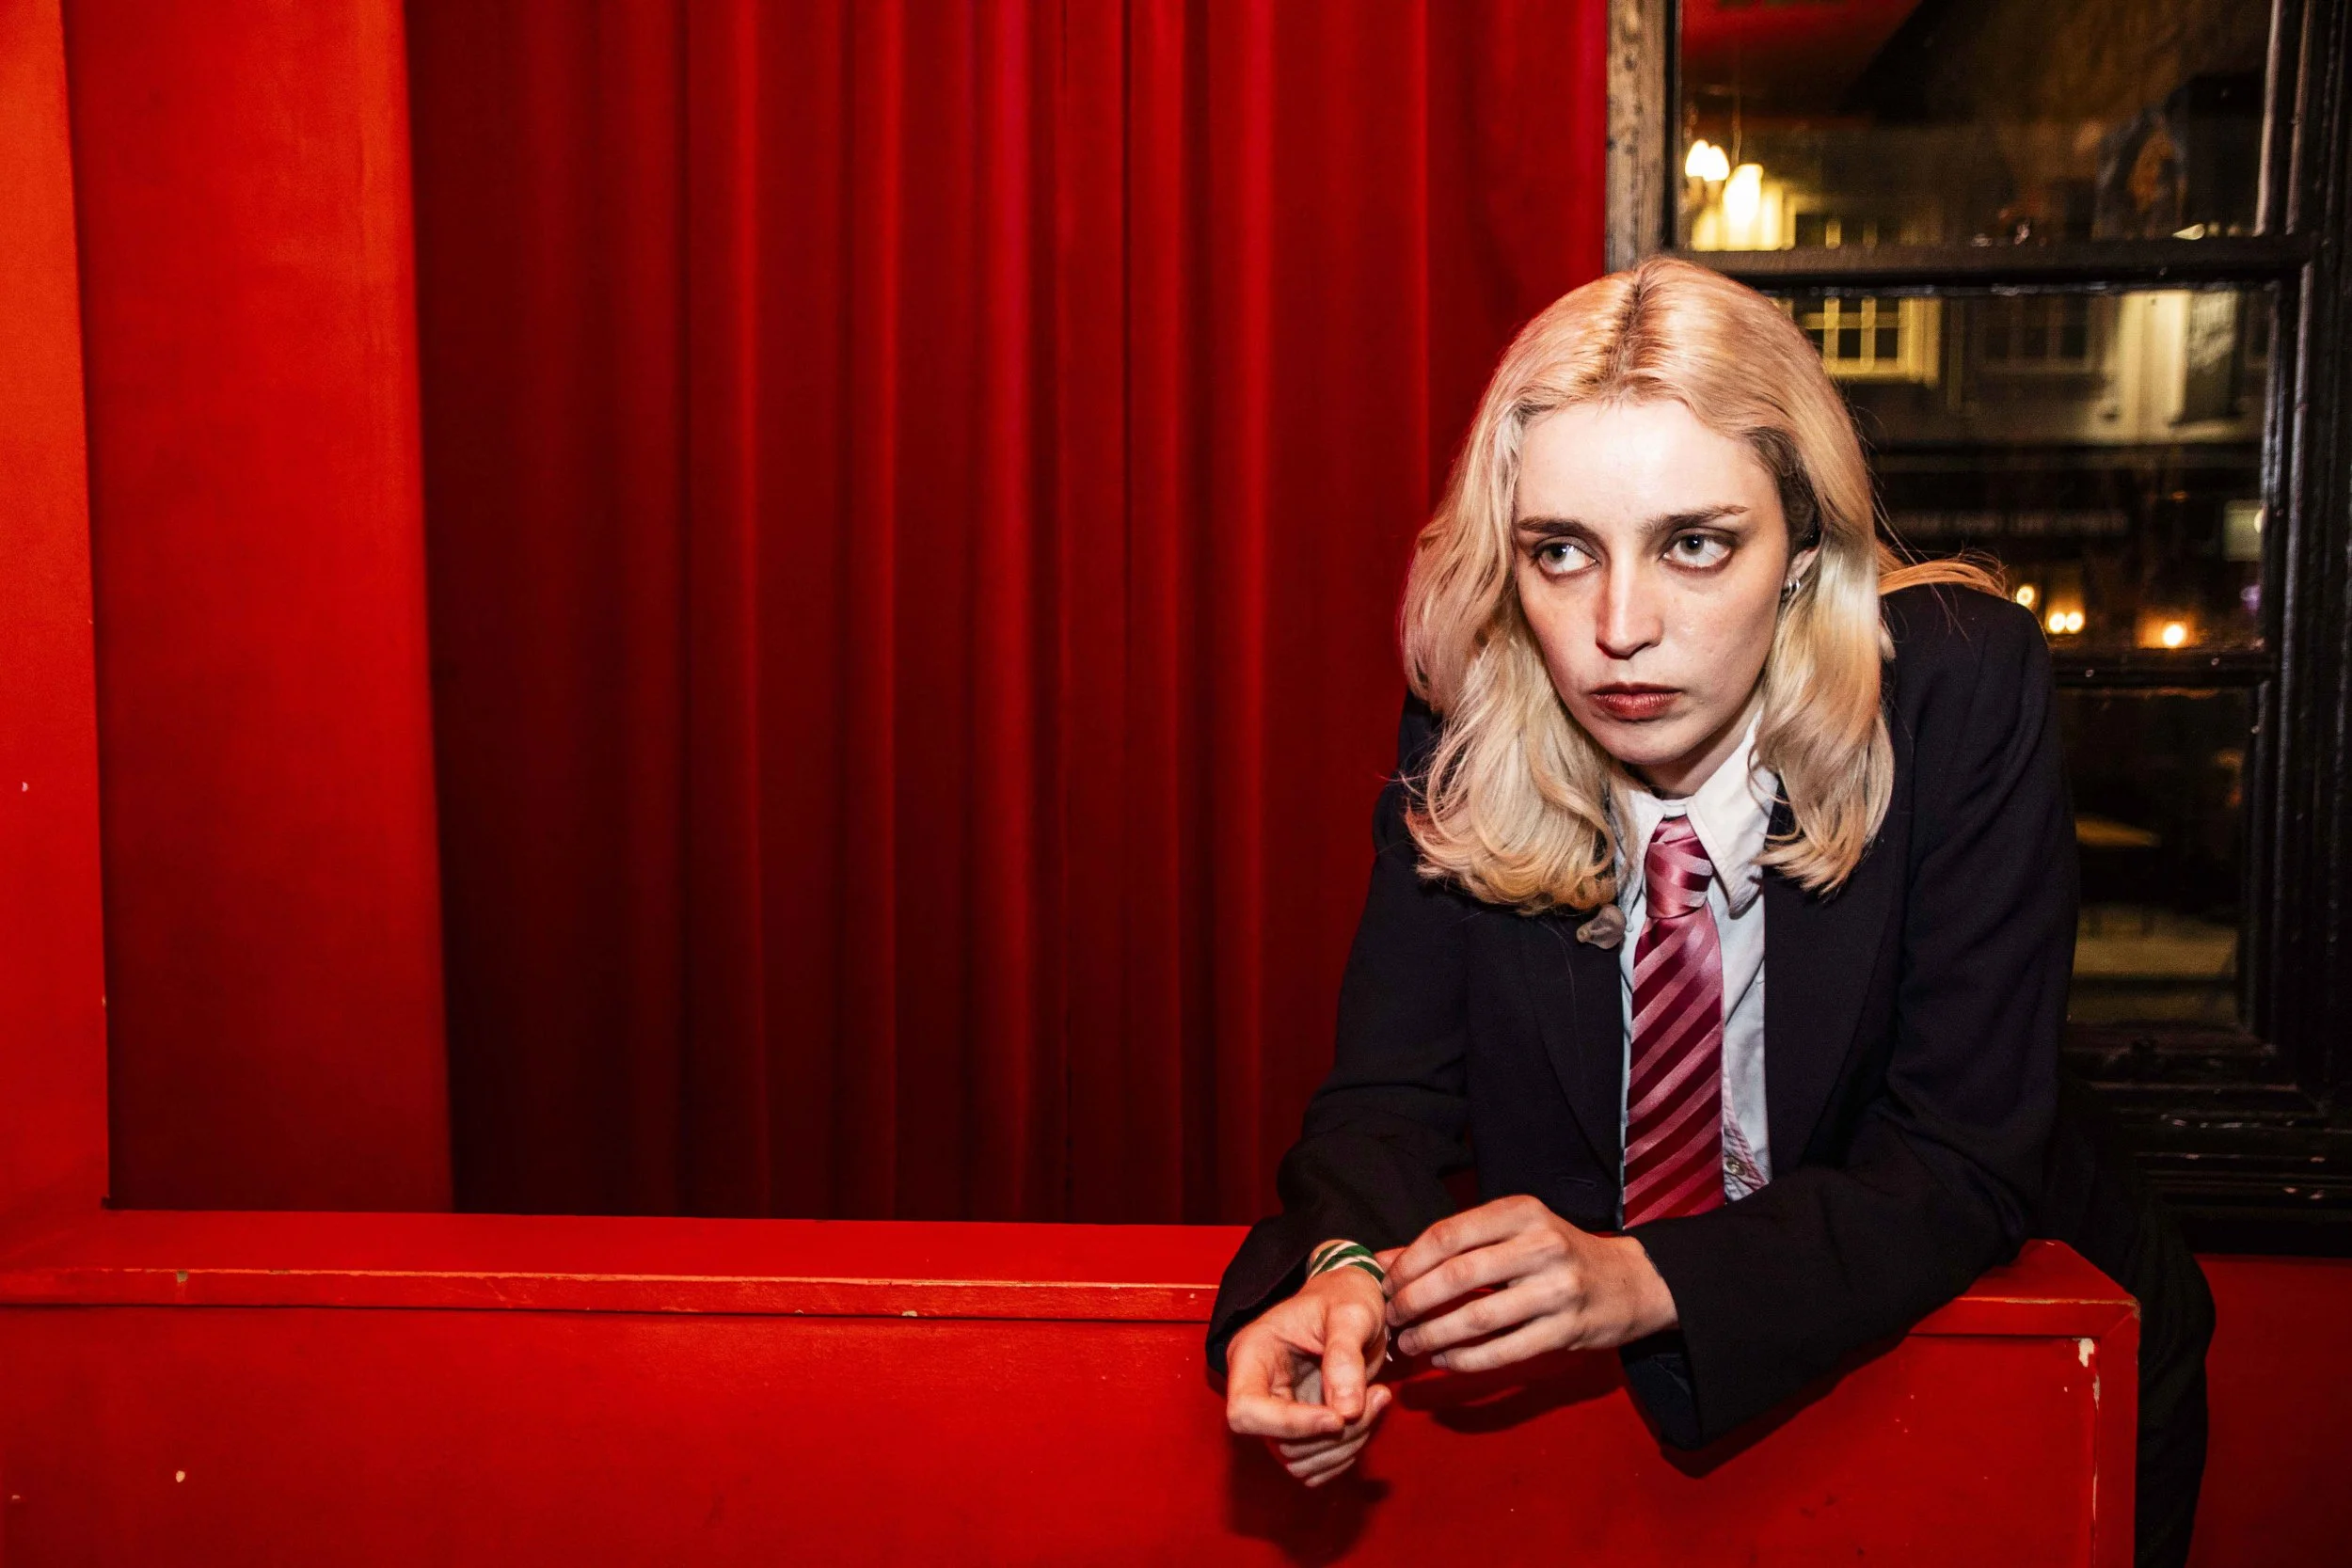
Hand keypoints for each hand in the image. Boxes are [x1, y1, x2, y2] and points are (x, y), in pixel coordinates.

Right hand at [1224, 1246, 1395, 1485]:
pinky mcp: (1299, 1432)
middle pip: (1279, 1443)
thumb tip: (1345, 1411)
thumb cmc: (1345, 1296)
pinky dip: (1347, 1452)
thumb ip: (1345, 1356)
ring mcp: (1277, 1415)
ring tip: (1378, 1399)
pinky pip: (1317, 1467)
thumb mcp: (1351, 1312)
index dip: (1290, 1425)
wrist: (1352, 1300)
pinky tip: (1368, 1415)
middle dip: (1335, 1435)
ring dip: (1346, 1445)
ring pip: (1300, 1462)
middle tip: (1377, 1397)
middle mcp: (1257, 1389)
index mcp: (1251, 1354)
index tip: (1337, 1417)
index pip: (1246, 1411)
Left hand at [1385, 1195, 1677, 1371]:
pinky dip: (1464, 1360)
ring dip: (1432, 1335)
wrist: (1628, 1282)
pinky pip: (1503, 1351)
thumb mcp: (1510, 1232)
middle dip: (1413, 1301)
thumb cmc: (1556, 1253)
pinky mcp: (1566, 1331)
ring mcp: (1557, 1290)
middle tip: (1391, 1318)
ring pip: (1477, 1318)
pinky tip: (1442, 1361)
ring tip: (1409, 1345)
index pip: (1448, 1234)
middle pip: (1458, 1276)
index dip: (1408, 1263)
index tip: (1385, 1284)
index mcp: (1521, 1212)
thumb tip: (1381, 1261)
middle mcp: (1540, 1245)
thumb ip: (1450, 1244)